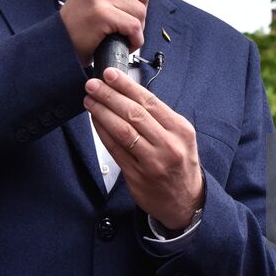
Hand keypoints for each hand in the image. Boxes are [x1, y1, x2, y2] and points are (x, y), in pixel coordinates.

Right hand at [59, 0, 151, 61]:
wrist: (59, 41)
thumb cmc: (82, 19)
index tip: (125, 4)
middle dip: (138, 12)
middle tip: (120, 22)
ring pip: (141, 11)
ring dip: (136, 28)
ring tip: (118, 31)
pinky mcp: (101, 13)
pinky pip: (134, 27)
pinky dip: (134, 40)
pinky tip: (123, 41)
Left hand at [84, 68, 205, 230]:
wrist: (186, 201)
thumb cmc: (181, 164)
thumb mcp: (181, 136)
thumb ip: (159, 117)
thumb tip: (129, 93)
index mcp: (180, 129)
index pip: (150, 101)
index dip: (127, 86)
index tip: (111, 74)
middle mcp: (168, 144)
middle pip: (134, 113)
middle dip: (110, 95)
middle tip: (94, 84)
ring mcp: (152, 161)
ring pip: (123, 131)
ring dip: (103, 112)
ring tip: (90, 100)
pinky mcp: (136, 176)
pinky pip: (115, 150)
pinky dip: (103, 133)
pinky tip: (95, 121)